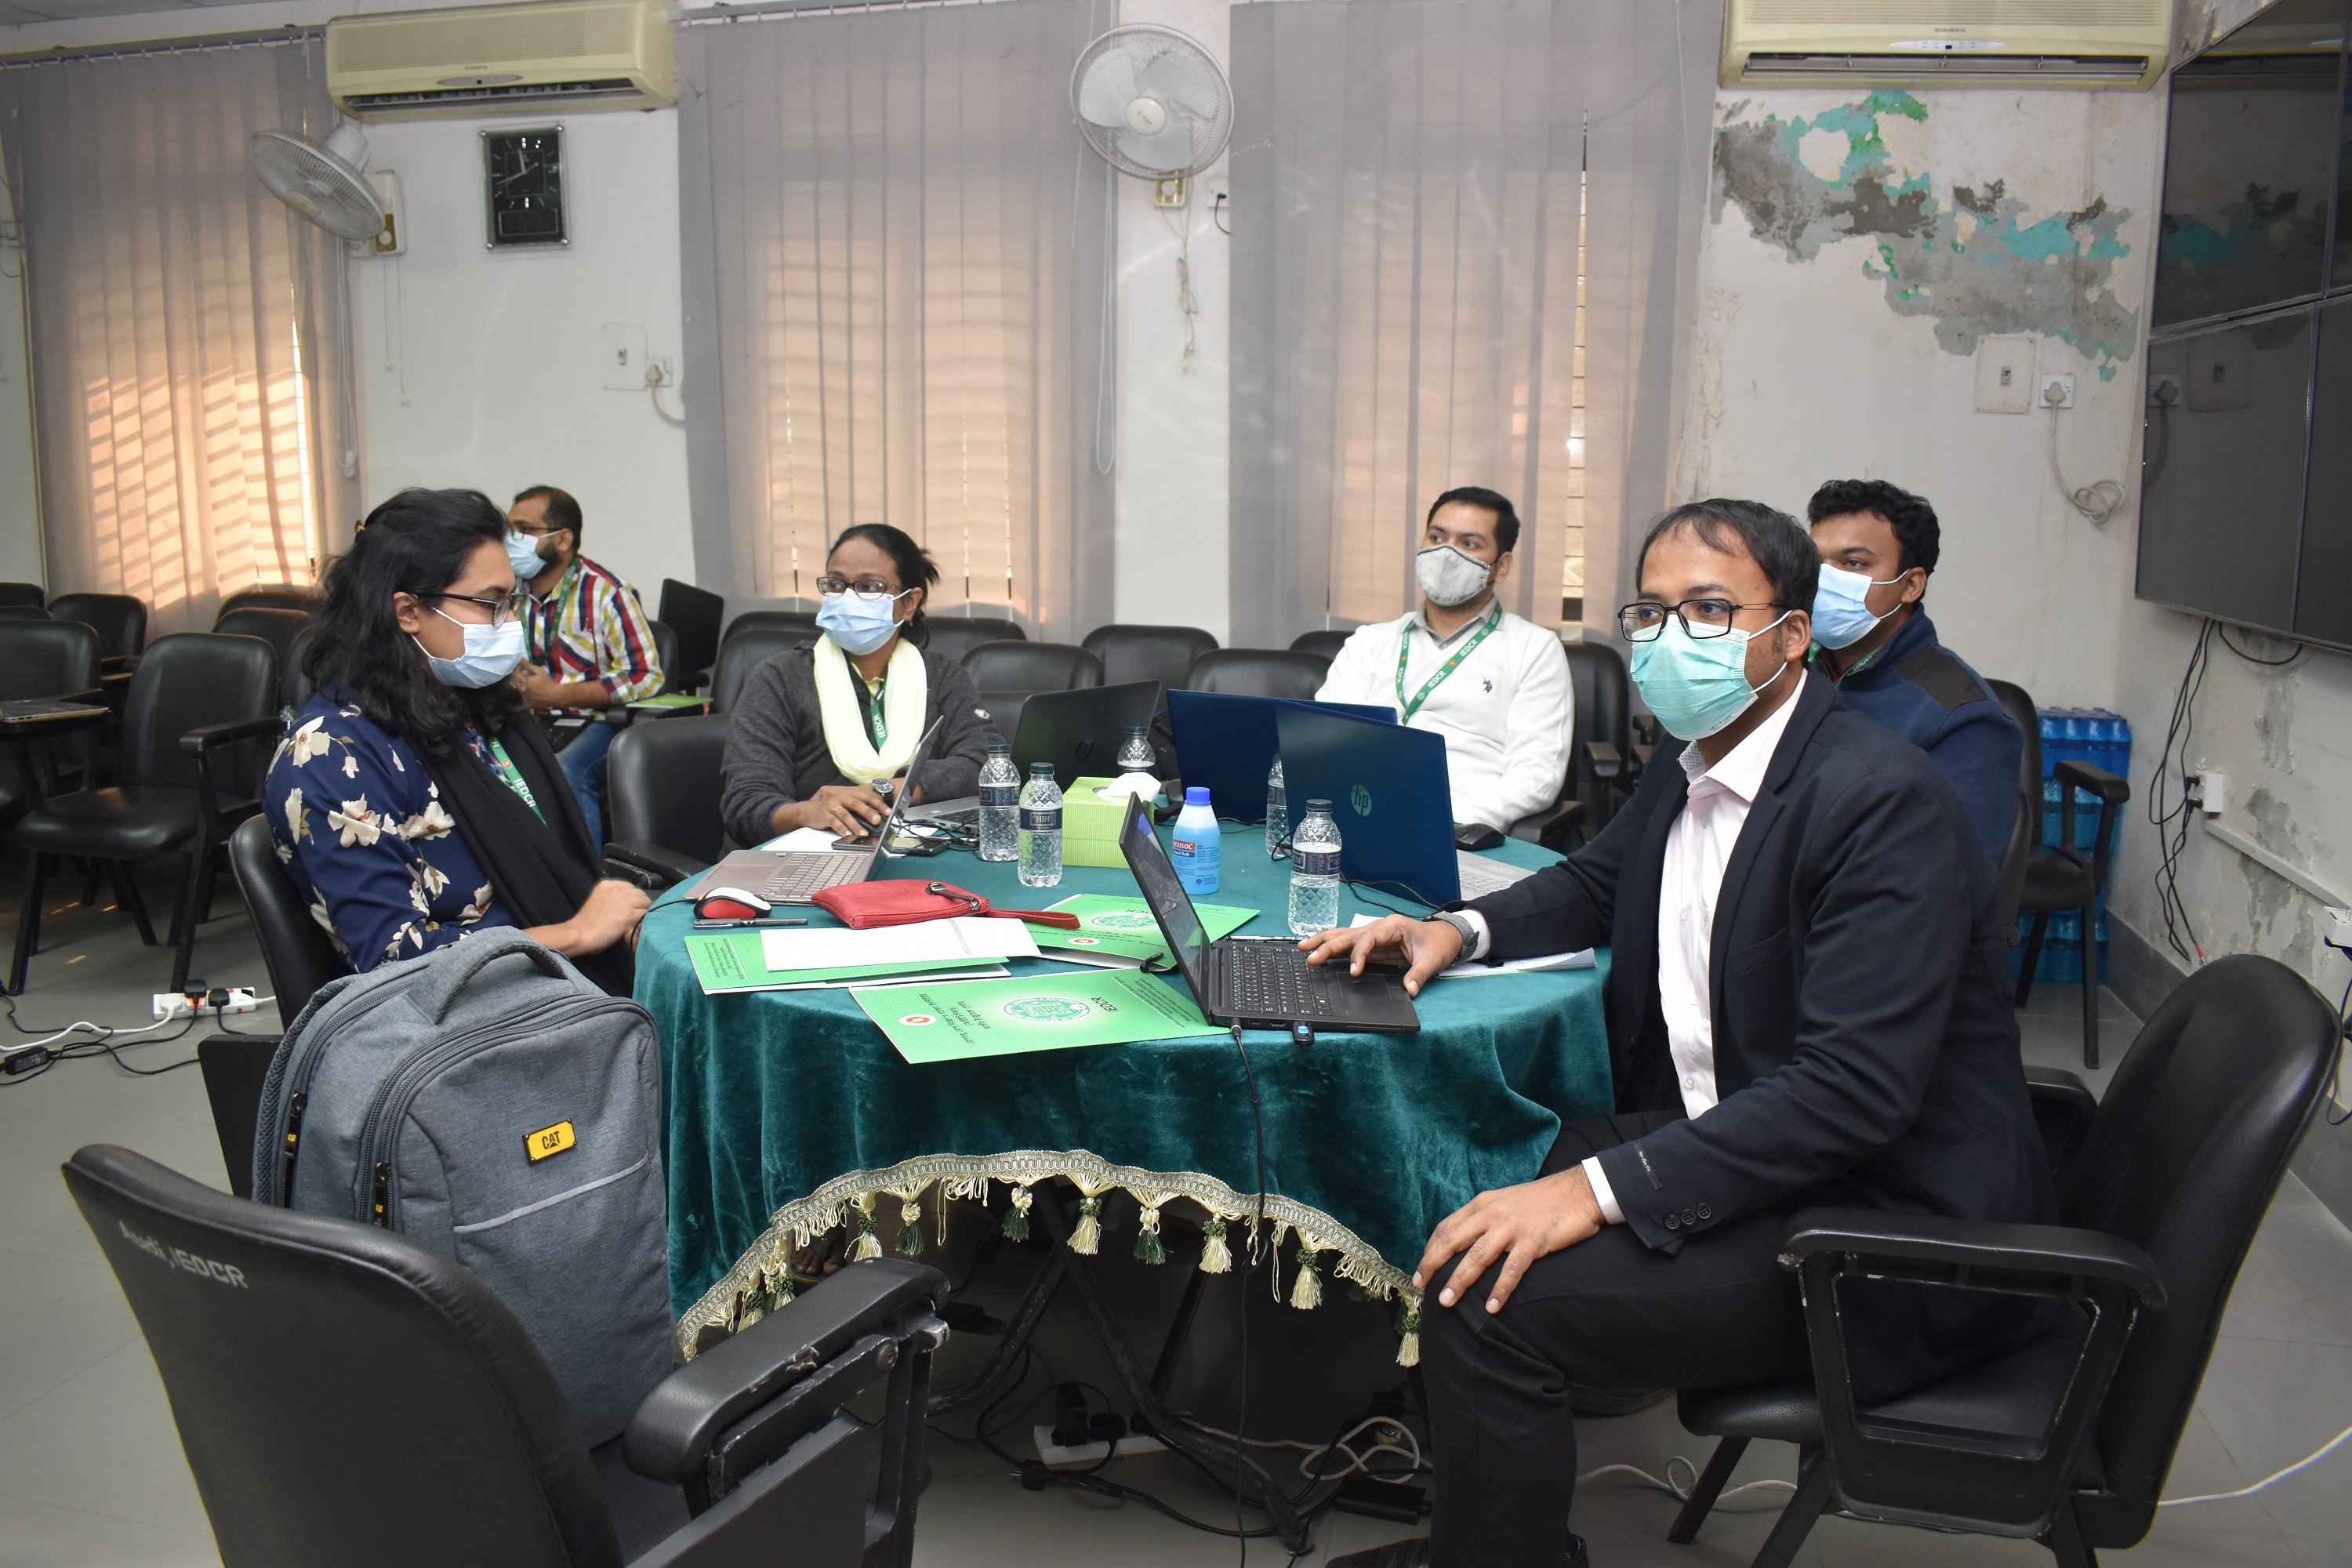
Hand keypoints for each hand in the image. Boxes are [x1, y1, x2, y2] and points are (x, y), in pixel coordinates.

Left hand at [516, 669, 563, 705]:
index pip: (514, 676)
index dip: (517, 672)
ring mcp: (525, 699)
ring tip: (531, 686)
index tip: (522, 669)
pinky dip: (527, 696)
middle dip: (519, 680)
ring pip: (520, 692)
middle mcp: (522, 692)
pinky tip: (534, 693)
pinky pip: (525, 700)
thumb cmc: (548, 682)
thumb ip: (527, 665)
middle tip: (527, 677)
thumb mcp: (539, 671)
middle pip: (516, 684)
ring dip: (523, 688)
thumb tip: (519, 659)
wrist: (557, 695)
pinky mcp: (530, 705)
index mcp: (523, 683)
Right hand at [564, 878, 651, 954]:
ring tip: (638, 921)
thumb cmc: (585, 922)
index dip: (633, 898)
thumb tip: (628, 903)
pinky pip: (645, 914)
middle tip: (636, 915)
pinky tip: (638, 926)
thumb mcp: (598, 900)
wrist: (579, 934)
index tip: (630, 907)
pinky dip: (644, 920)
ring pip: (645, 902)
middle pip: (640, 893)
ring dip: (643, 911)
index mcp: (607, 884)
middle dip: (640, 904)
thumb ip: (612, 898)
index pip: (630, 887)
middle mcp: (617, 889)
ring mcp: (624, 900)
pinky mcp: (629, 914)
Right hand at [799, 784, 889, 838]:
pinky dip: (841, 829)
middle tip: (878, 820)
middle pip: (856, 803)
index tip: (888, 811)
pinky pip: (834, 822)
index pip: (866, 796)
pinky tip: (847, 834)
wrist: (808, 810)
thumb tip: (878, 814)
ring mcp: (831, 805)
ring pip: (845, 814)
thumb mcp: (845, 802)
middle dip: (868, 812)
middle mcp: (840, 797)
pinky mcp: (824, 814)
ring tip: (863, 833)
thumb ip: (859, 806)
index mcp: (849, 793)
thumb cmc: (831, 806)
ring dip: (855, 824)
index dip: (878, 803)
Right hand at [1297, 913, 1461, 996]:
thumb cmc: (1439, 945)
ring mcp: (1374, 934)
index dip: (1358, 954)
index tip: (1354, 972)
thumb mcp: (1432, 961)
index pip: (1368, 938)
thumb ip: (1418, 975)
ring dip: (1324, 942)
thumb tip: (1409, 991)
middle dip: (1328, 945)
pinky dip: (1334, 948)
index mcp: (1392, 927)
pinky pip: (1350, 944)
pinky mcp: (1373, 944)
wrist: (1447, 937)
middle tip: (1310, 957)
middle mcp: (1379, 927)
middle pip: (1349, 935)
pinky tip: (1319, 950)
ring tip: (1303, 948)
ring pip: (1345, 936)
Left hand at [1413, 1166, 1603, 1315]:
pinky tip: (1491, 1307)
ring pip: (1477, 1257)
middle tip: (1422, 1287)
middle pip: (1453, 1241)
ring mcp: (1512, 1227)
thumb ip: (1484, 1219)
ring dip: (1459, 1281)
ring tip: (1446, 1302)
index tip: (1421, 1271)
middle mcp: (1491, 1213)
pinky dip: (1500, 1289)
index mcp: (1482, 1204)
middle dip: (1433, 1265)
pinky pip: (1512, 1269)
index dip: (1430, 1250)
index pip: (1446, 1228)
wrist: (1578, 1191)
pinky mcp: (1534, 1240)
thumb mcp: (1504, 1203)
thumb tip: (1463, 1242)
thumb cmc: (1540, 1201)